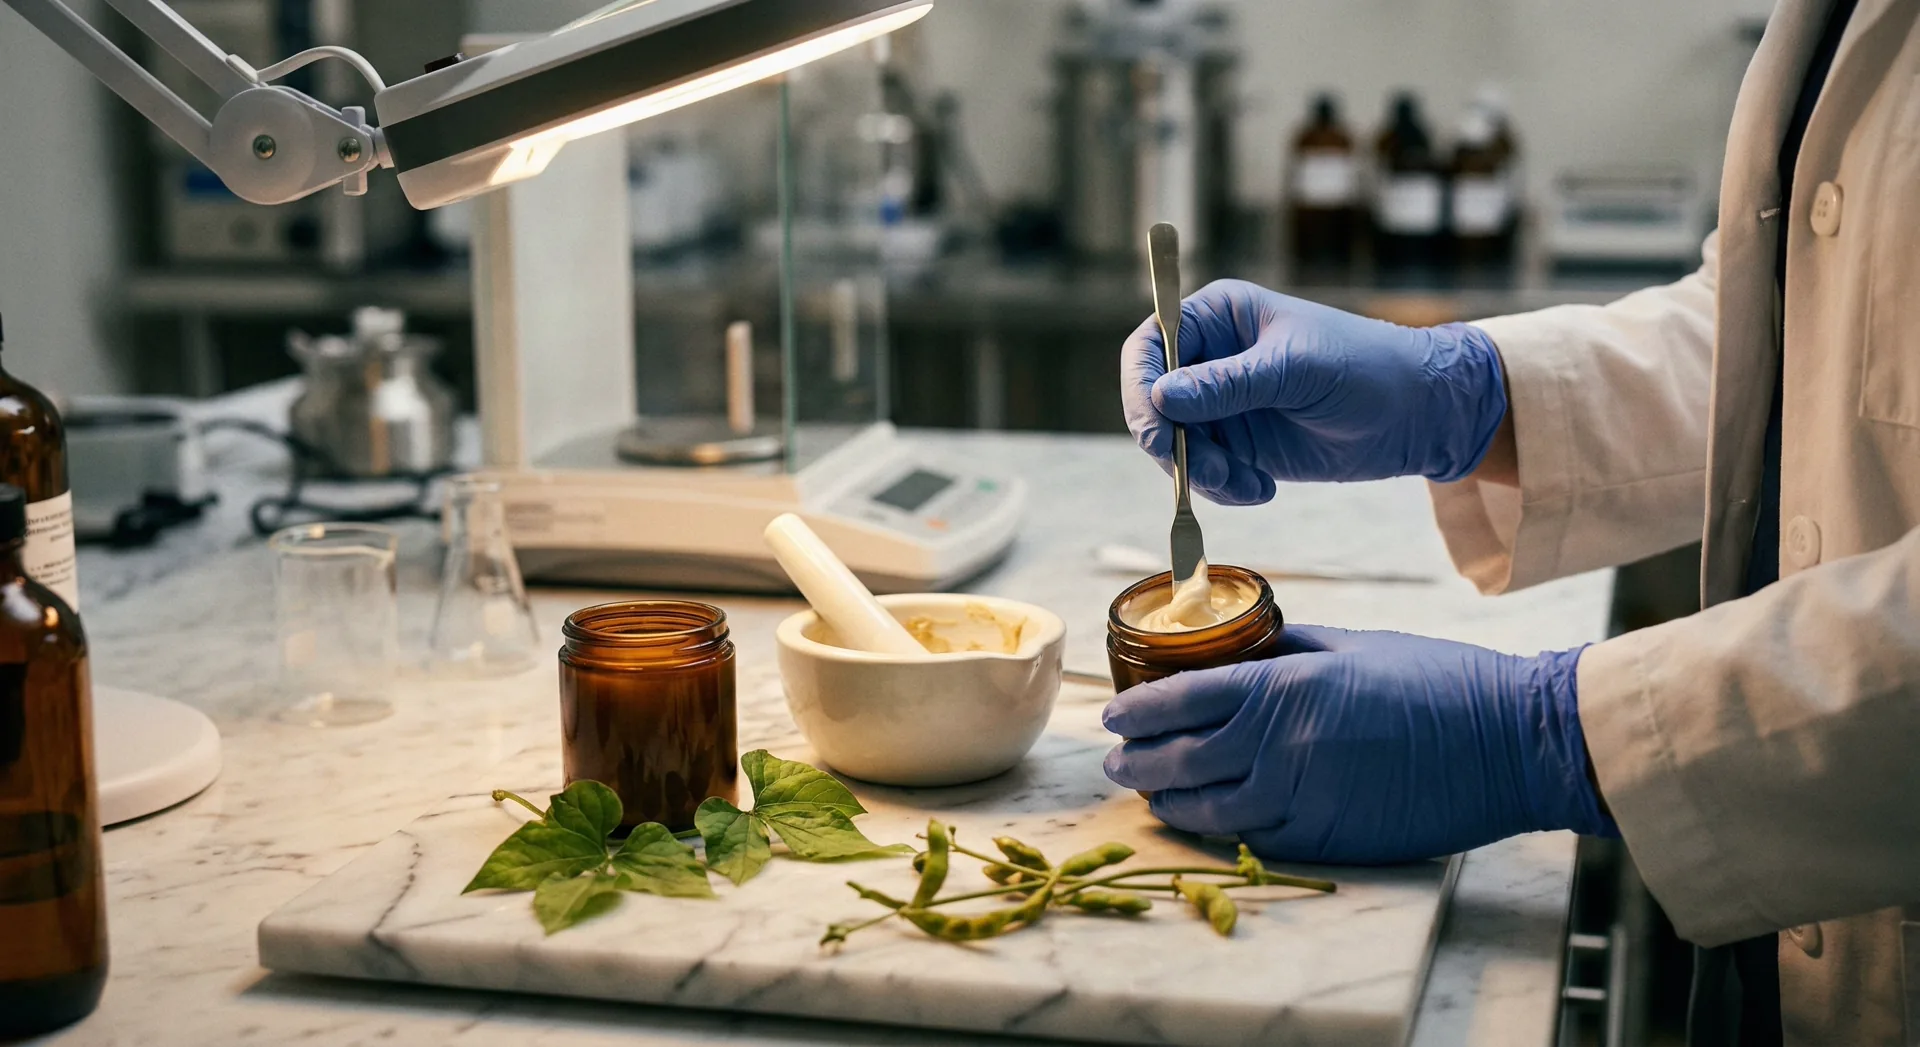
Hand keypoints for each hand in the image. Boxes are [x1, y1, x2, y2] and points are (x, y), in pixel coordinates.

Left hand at [1101, 625, 1616, 864]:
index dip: (1139, 709)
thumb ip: (1284, 651)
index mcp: (1287, 687)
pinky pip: (1253, 838)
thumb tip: (1232, 654)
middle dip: (1138, 761)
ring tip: (1148, 793)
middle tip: (1113, 761)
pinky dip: (1218, 830)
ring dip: (1168, 801)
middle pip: (1183, 758)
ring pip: (1209, 808)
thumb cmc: (1437, 682)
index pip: (1184, 698)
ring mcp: (1304, 798)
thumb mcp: (1351, 645)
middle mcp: (1284, 745)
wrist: (1509, 742)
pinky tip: (1202, 820)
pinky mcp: (1328, 840)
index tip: (1111, 715)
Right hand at [1121, 280, 1509, 504]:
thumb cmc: (1365, 368)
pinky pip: (1203, 472)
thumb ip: (1228, 383)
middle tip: (1200, 472)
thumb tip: (1162, 396)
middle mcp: (1211, 358)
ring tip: (1245, 483)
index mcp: (1219, 317)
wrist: (1416, 415)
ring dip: (1199, 472)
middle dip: (1171, 443)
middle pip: (1152, 402)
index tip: (1158, 427)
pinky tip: (1261, 488)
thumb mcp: (1296, 370)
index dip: (1141, 386)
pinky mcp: (1239, 444)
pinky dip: (1221, 488)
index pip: (1150, 346)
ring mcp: (1222, 404)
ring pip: (1174, 445)